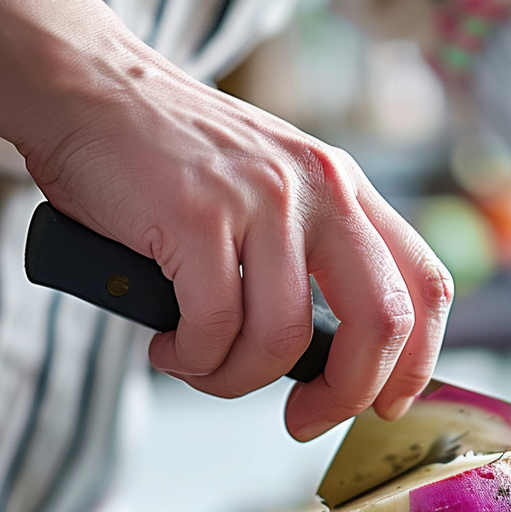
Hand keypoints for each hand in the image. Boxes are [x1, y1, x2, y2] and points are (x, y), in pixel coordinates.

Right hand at [22, 53, 451, 440]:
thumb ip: (310, 258)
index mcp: (345, 189)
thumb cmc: (172, 162)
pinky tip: (169, 344)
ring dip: (236, 379)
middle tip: (303, 421)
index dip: (417, 361)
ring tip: (197, 363)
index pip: (424, 284)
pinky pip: (214, 329)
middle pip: (380, 322)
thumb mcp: (270, 192)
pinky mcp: (197, 218)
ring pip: (282, 340)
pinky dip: (192, 359)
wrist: (86, 90)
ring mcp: (261, 202)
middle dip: (344, 395)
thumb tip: (332, 364)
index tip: (385, 405)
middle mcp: (318, 190)